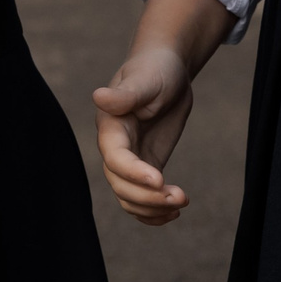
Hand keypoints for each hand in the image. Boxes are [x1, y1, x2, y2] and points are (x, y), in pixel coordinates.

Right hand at [93, 46, 197, 224]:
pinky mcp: (146, 166)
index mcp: (111, 126)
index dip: (134, 173)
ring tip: (182, 202)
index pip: (115, 158)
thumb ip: (125, 94)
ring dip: (152, 208)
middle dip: (148, 197)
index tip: (161, 180)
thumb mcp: (146, 79)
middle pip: (120, 185)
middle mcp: (115, 147)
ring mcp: (130, 160)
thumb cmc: (155, 69)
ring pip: (129, 197)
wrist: (167, 70)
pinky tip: (174, 212)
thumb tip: (98, 97)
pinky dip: (154, 212)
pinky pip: (142, 198)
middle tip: (181, 197)